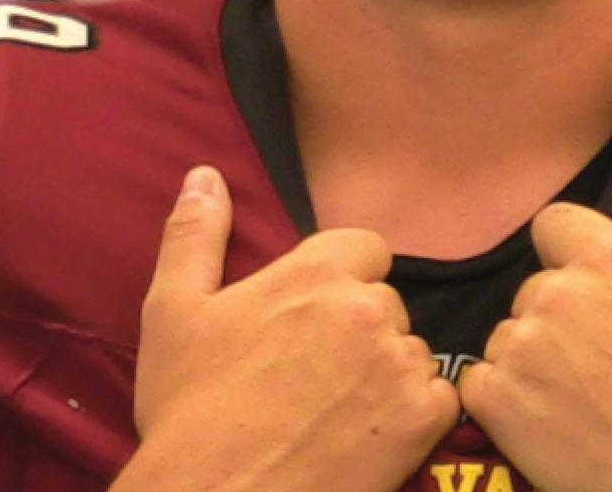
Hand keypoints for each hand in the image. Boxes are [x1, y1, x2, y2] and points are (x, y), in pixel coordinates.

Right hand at [124, 165, 460, 491]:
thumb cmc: (189, 409)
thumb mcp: (172, 312)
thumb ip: (196, 234)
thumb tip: (205, 174)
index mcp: (315, 273)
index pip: (367, 248)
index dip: (344, 279)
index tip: (312, 318)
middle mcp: (368, 310)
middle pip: (388, 303)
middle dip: (361, 330)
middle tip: (314, 375)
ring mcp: (398, 366)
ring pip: (413, 352)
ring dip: (387, 373)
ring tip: (336, 411)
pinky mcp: (421, 421)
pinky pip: (438, 400)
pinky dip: (413, 416)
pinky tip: (367, 436)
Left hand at [458, 154, 611, 491]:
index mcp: (607, 259)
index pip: (556, 223)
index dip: (574, 252)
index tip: (602, 291)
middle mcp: (553, 294)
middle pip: (536, 289)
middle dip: (561, 317)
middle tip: (608, 364)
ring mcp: (519, 349)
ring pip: (509, 338)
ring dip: (533, 360)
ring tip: (584, 400)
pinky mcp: (496, 402)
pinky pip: (482, 385)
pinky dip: (508, 402)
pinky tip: (552, 424)